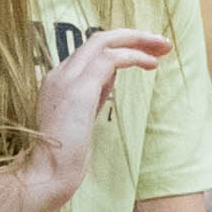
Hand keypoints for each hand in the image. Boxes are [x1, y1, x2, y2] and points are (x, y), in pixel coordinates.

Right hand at [23, 27, 161, 211]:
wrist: (48, 174)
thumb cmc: (65, 158)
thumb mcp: (82, 120)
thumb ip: (93, 96)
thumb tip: (111, 78)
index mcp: (57, 81)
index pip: (91, 52)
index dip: (121, 48)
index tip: (146, 54)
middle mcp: (59, 74)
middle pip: (98, 39)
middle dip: (133, 36)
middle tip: (162, 42)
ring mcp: (66, 78)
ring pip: (104, 41)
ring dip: (137, 41)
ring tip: (163, 47)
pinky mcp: (79, 88)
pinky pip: (110, 58)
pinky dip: (133, 56)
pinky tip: (151, 64)